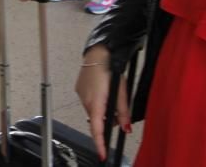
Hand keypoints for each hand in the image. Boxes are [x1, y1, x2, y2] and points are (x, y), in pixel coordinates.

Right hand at [75, 45, 131, 160]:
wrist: (98, 52)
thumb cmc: (110, 68)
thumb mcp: (121, 91)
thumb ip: (123, 112)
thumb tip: (126, 127)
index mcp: (96, 102)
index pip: (97, 129)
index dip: (100, 143)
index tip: (102, 154)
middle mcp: (85, 100)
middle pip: (96, 120)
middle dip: (107, 122)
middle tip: (119, 116)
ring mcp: (80, 94)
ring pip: (92, 111)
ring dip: (102, 111)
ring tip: (111, 97)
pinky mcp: (79, 89)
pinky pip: (88, 102)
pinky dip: (96, 102)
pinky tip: (102, 92)